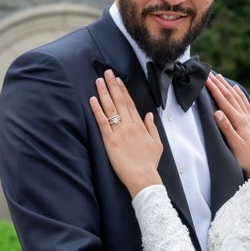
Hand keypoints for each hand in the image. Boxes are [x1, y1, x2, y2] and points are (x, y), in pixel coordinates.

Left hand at [89, 73, 162, 197]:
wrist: (143, 178)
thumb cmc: (149, 163)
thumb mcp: (157, 144)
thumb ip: (152, 127)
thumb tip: (149, 115)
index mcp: (140, 125)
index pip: (130, 103)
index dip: (123, 90)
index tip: (118, 80)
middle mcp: (129, 125)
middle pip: (119, 101)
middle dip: (112, 85)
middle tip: (106, 73)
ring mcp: (119, 132)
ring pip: (110, 108)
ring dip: (104, 93)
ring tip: (98, 81)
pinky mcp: (110, 141)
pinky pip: (102, 122)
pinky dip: (97, 110)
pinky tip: (92, 100)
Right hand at [210, 74, 249, 176]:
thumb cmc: (243, 157)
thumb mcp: (233, 144)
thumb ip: (226, 127)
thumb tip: (217, 112)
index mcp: (239, 121)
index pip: (224, 101)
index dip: (214, 89)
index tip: (206, 79)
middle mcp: (244, 117)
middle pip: (230, 96)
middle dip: (219, 84)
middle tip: (210, 73)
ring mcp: (248, 118)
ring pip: (237, 98)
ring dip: (228, 86)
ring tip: (220, 77)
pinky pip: (245, 104)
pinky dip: (240, 94)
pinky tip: (237, 89)